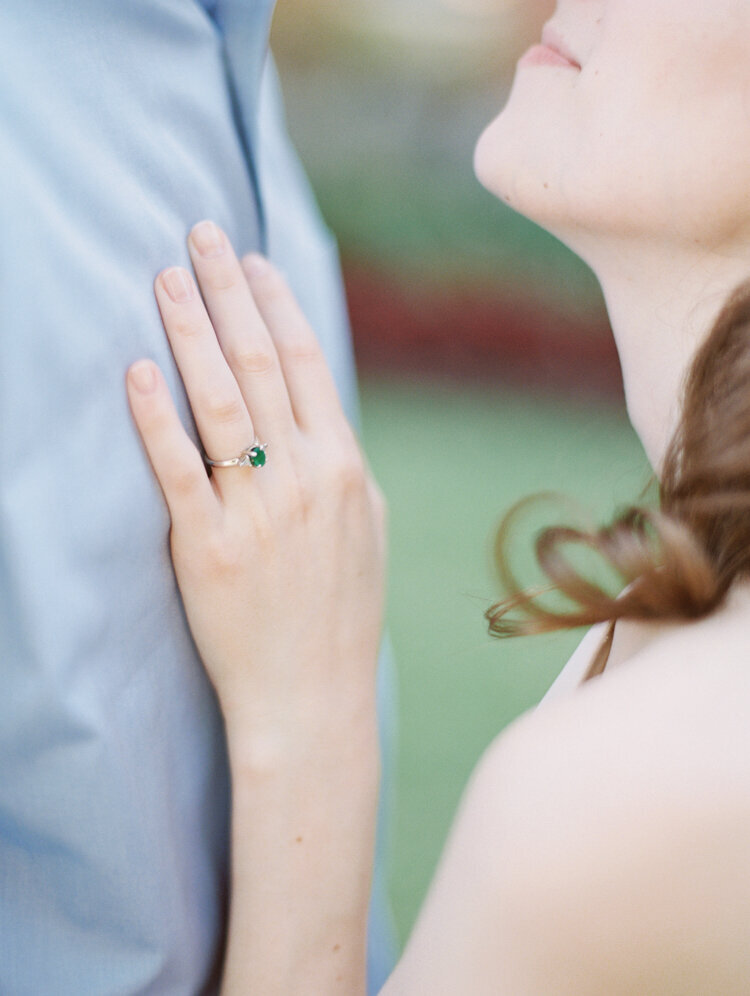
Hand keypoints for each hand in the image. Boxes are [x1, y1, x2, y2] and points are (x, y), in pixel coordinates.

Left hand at [126, 222, 385, 752]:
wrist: (314, 696)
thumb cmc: (341, 612)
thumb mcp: (365, 528)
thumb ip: (343, 464)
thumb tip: (316, 414)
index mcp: (345, 466)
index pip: (306, 363)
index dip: (275, 303)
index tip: (248, 259)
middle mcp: (305, 478)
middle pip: (262, 363)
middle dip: (227, 292)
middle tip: (198, 235)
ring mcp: (257, 512)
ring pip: (221, 401)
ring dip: (191, 333)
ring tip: (164, 279)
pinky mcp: (209, 549)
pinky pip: (178, 469)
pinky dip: (156, 417)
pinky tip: (136, 371)